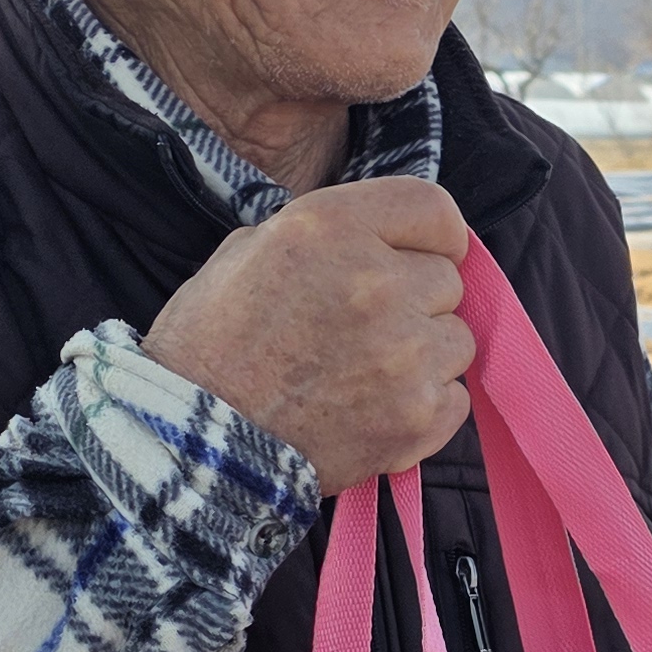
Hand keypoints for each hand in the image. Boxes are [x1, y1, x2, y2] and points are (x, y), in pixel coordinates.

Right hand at [145, 179, 474, 483]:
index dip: (431, 235)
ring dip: (422, 354)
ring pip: (456, 340)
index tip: (420, 254)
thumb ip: (329, 235)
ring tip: (362, 372)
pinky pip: (455, 398)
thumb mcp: (251, 248)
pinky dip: (425, 406)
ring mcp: (405, 354)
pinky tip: (374, 409)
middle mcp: (378, 283)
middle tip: (360, 328)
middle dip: (414, 300)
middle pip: (446, 279)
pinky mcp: (416, 416)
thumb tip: (384, 240)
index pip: (433, 209)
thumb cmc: (212, 343)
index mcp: (333, 227)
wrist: (195, 442)